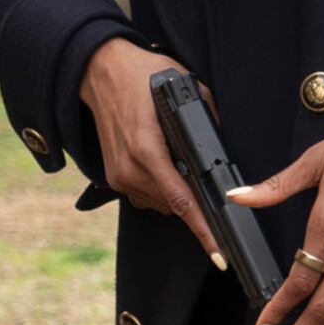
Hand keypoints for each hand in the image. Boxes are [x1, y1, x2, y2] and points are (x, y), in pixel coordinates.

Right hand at [78, 38, 219, 264]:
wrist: (100, 71)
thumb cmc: (145, 77)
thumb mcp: (188, 90)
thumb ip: (208, 121)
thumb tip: (223, 149)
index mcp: (147, 151)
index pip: (182, 201)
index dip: (202, 229)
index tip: (219, 252)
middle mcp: (129, 169)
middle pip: (174, 207)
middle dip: (199, 209)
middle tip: (222, 207)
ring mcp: (118, 175)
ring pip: (161, 204)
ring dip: (181, 198)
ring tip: (193, 175)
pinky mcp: (113, 175)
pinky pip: (147, 195)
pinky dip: (165, 190)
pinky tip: (173, 171)